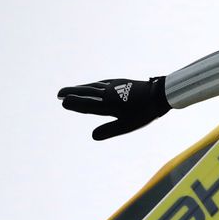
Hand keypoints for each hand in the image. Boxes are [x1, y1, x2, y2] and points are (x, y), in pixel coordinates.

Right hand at [57, 77, 171, 139]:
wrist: (159, 94)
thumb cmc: (144, 112)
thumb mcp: (127, 125)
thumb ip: (109, 130)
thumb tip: (92, 137)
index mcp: (107, 104)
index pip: (86, 104)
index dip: (74, 103)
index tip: (63, 101)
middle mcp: (107, 92)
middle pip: (86, 92)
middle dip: (72, 92)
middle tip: (59, 93)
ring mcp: (114, 86)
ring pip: (93, 86)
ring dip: (81, 88)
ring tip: (71, 90)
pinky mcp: (120, 82)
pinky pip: (101, 82)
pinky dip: (92, 84)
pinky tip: (93, 85)